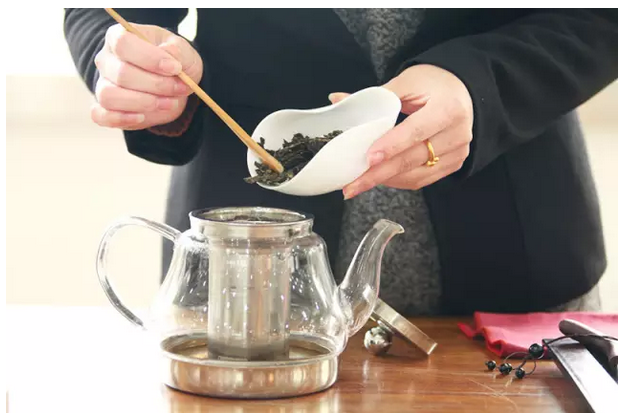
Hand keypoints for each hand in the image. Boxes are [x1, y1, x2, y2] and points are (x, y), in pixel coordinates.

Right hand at [92, 23, 202, 129]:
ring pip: (109, 96)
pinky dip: (120, 119)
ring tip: (168, 103)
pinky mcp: (106, 108)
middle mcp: (106, 60)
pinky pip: (101, 116)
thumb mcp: (183, 52)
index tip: (176, 68)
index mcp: (119, 37)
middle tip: (179, 88)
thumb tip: (170, 54)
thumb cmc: (174, 62)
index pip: (124, 44)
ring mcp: (103, 85)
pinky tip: (142, 117)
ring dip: (143, 103)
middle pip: (121, 74)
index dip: (150, 58)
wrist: (174, 85)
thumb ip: (178, 51)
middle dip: (156, 85)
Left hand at [330, 64, 473, 198]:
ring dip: (385, 180)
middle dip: (378, 174)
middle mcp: (457, 133)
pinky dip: (398, 181)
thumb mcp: (407, 82)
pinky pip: (422, 180)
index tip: (368, 159)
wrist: (463, 91)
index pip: (416, 131)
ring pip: (416, 175)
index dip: (391, 146)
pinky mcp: (454, 164)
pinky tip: (379, 178)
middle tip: (351, 185)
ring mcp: (458, 152)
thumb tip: (337, 101)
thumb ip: (375, 97)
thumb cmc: (434, 83)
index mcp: (448, 108)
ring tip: (359, 183)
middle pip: (412, 158)